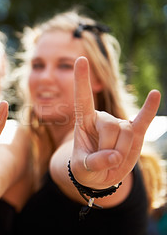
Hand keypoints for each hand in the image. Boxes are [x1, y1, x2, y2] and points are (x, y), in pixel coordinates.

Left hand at [71, 56, 160, 188]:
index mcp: (84, 121)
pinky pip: (143, 120)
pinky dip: (149, 108)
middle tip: (103, 160)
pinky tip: (155, 94)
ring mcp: (119, 124)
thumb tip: (113, 156)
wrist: (99, 176)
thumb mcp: (82, 169)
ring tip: (113, 158)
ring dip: (122, 152)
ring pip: (126, 134)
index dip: (81, 80)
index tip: (80, 59)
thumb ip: (94, 163)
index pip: (82, 98)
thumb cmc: (85, 168)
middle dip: (108, 148)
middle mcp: (102, 118)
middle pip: (111, 127)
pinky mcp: (134, 132)